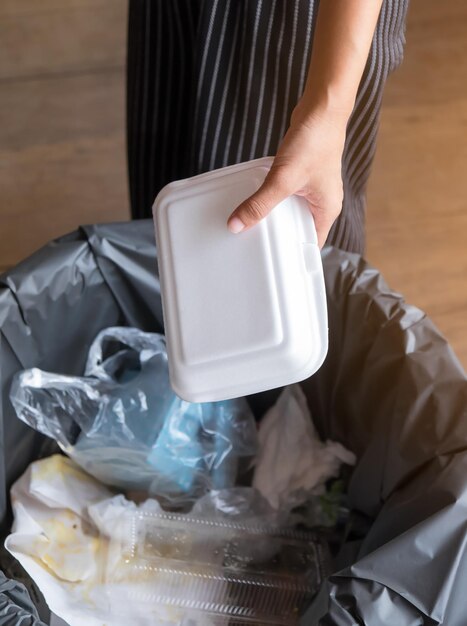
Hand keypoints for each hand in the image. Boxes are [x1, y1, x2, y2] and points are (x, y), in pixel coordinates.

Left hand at [227, 106, 346, 247]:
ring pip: (290, 213)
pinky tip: (256, 201)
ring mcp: (312, 189)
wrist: (322, 108)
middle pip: (298, 231)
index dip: (292, 257)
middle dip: (278, 239)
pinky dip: (272, 201)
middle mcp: (322, 203)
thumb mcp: (284, 178)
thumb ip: (259, 203)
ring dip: (273, 219)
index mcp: (327, 211)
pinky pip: (285, 196)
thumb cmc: (315, 141)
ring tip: (251, 228)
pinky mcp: (302, 176)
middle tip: (254, 248)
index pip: (310, 246)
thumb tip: (236, 224)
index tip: (272, 266)